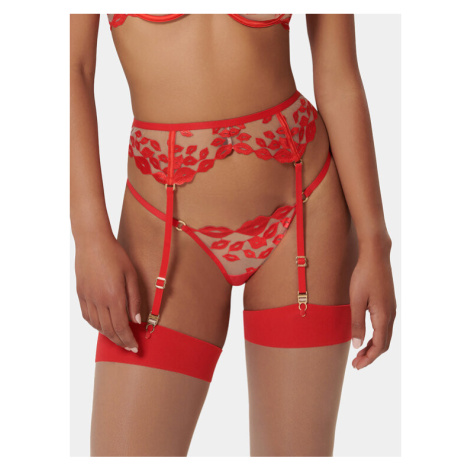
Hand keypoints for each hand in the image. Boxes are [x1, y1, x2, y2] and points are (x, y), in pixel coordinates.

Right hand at [75, 234, 141, 351]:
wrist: (93, 242)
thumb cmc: (116, 255)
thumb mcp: (132, 275)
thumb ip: (135, 299)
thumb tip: (136, 320)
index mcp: (114, 296)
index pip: (121, 327)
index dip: (128, 340)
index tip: (135, 348)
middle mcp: (99, 300)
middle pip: (109, 329)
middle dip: (120, 342)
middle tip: (129, 348)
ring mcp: (88, 298)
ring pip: (97, 325)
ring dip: (108, 335)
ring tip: (119, 339)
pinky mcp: (81, 294)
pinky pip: (88, 316)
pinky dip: (96, 325)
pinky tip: (103, 327)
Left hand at [349, 241, 396, 369]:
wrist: (375, 256)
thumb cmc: (364, 276)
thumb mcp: (356, 300)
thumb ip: (357, 323)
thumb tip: (357, 345)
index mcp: (383, 316)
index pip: (379, 346)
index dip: (368, 358)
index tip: (357, 366)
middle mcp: (391, 315)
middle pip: (384, 344)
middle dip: (371, 356)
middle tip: (356, 364)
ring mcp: (391, 309)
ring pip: (385, 336)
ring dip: (373, 346)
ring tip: (359, 353)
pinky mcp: (388, 304)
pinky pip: (384, 326)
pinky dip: (376, 336)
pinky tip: (366, 336)